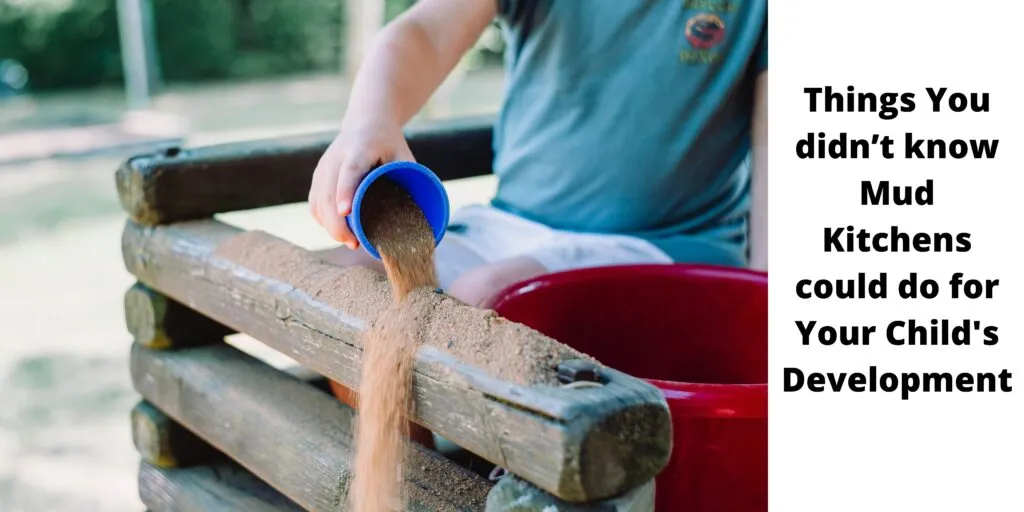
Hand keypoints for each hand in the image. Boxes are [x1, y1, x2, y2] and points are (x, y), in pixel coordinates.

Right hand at [309, 120, 413, 248]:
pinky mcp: (318, 177)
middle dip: (337, 222)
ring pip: (318, 201)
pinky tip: (337, 231)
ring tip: (350, 241)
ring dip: (330, 225)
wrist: (366, 122)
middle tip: (353, 242)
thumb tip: (422, 218)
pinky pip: (315, 203)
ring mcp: (323, 167)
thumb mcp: (404, 156)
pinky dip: (323, 220)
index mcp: (359, 149)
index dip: (346, 192)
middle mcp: (336, 157)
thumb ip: (411, 180)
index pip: (349, 171)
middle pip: (328, 193)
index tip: (345, 212)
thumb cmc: (389, 144)